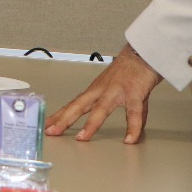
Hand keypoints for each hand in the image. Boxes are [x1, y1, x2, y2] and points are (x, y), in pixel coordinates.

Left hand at [45, 44, 162, 143]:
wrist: (144, 52)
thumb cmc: (131, 68)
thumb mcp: (120, 89)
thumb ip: (127, 109)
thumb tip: (135, 126)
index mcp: (96, 90)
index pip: (73, 105)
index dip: (59, 115)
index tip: (47, 125)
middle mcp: (102, 90)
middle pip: (78, 106)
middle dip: (63, 119)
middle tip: (51, 131)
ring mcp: (117, 91)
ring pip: (101, 109)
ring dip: (90, 124)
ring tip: (82, 138)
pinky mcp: (134, 93)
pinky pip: (133, 113)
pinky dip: (132, 127)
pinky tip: (129, 139)